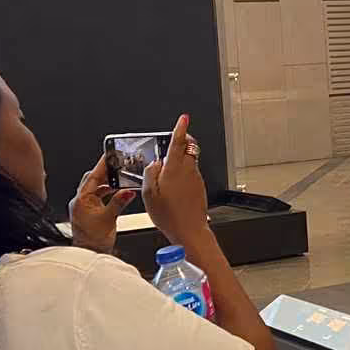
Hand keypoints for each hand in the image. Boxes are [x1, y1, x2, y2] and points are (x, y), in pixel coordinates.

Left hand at [69, 154, 136, 253]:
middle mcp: (80, 202)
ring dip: (107, 183)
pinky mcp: (88, 213)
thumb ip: (119, 202)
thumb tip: (127, 191)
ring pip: (95, 188)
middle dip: (105, 172)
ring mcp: (83, 207)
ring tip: (119, 179)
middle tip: (117, 165)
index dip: (102, 165)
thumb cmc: (94, 240)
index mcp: (81, 200)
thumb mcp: (109, 217)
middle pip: (92, 180)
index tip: (109, 155)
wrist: (89, 254)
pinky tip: (116, 194)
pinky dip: (107, 193)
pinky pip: (97, 197)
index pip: (92, 176)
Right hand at [143, 114, 208, 245]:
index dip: (181, 128)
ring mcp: (196, 179)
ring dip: (181, 159)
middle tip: (174, 140)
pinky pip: (191, 173)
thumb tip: (155, 163)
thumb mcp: (149, 194)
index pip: (179, 142)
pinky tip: (174, 187)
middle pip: (189, 148)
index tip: (184, 118)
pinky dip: (183, 173)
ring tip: (167, 173)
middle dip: (183, 141)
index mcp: (174, 170)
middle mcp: (188, 171)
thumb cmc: (169, 216)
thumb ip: (150, 173)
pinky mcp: (199, 187)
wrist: (190, 231)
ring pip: (190, 161)